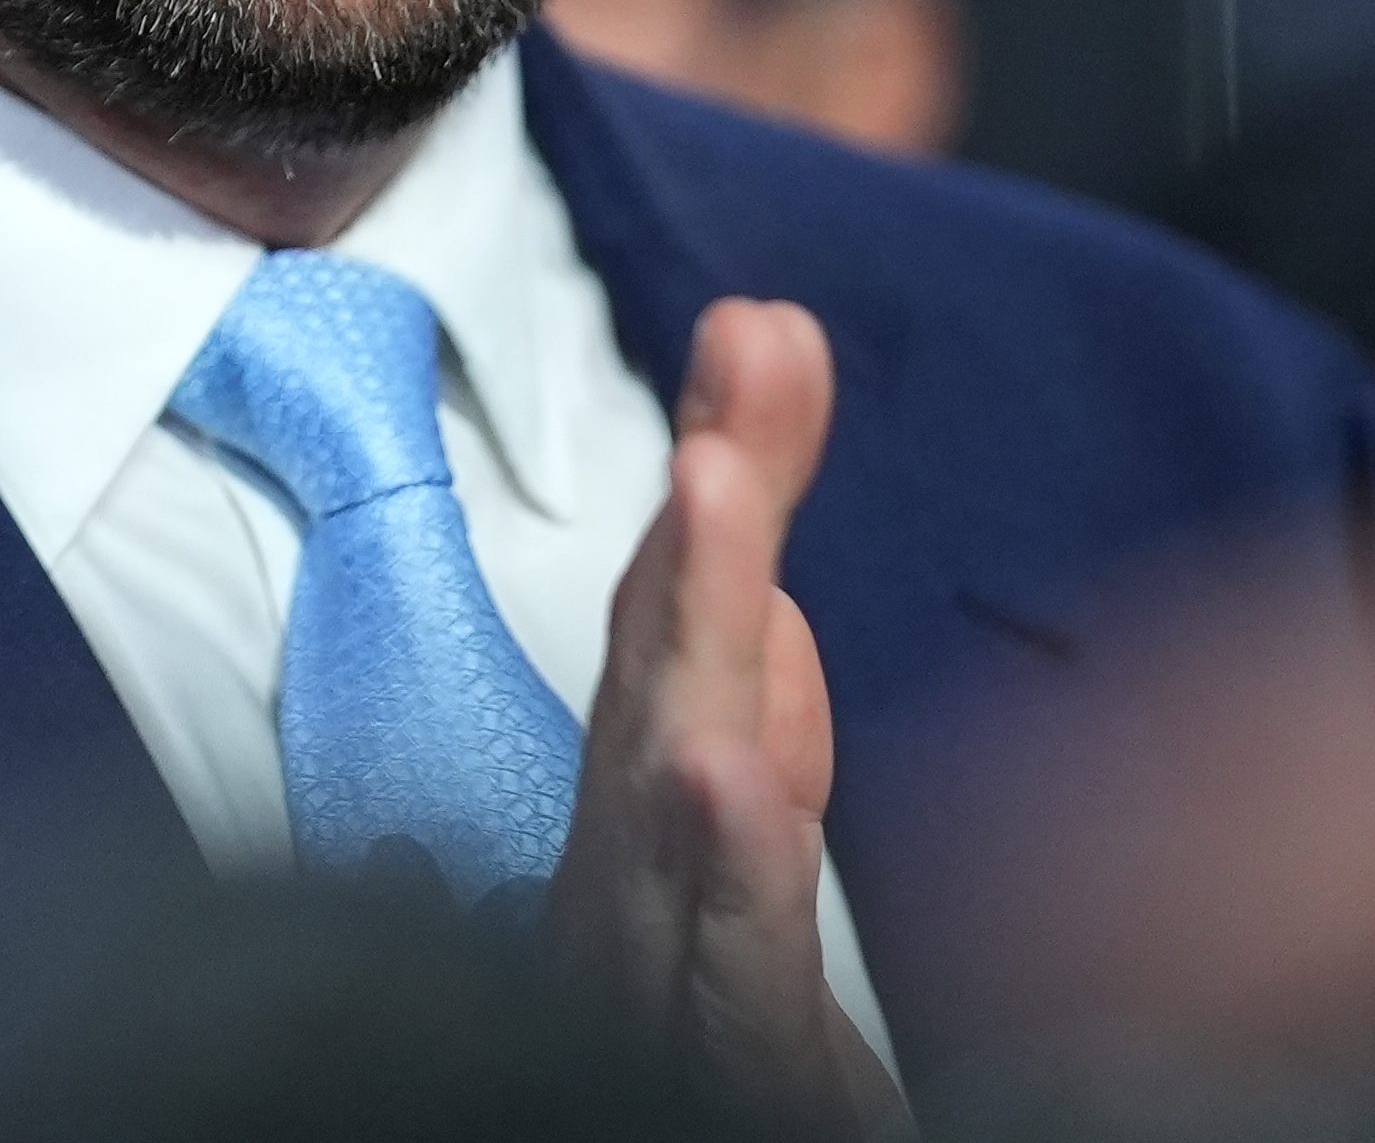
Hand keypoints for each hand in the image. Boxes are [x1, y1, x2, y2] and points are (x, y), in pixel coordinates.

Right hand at [547, 297, 904, 1135]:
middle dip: (707, 501)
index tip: (771, 329)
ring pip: (667, 789)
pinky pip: (719, 975)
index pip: (685, 627)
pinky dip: (718, 867)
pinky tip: (723, 768)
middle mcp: (627, 882)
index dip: (730, 474)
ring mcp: (650, 975)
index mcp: (645, 823)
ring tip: (715, 478)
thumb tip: (714, 539)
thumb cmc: (709, 1045)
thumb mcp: (751, 852)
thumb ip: (755, 697)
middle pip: (667, 673)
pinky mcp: (713, 1071)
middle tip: (751, 339)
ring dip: (693, 623)